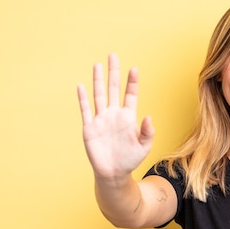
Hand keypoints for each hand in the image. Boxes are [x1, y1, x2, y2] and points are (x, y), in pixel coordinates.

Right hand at [77, 54, 154, 179]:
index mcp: (128, 117)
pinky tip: (81, 86)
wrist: (114, 173)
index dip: (132, 82)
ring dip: (98, 80)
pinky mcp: (89, 128)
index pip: (130, 95)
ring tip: (98, 65)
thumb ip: (147, 132)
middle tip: (113, 55)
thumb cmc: (131, 159)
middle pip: (113, 89)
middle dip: (113, 73)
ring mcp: (101, 120)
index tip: (134, 69)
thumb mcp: (144, 146)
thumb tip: (148, 117)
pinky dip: (83, 98)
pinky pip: (85, 110)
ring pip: (99, 95)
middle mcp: (114, 115)